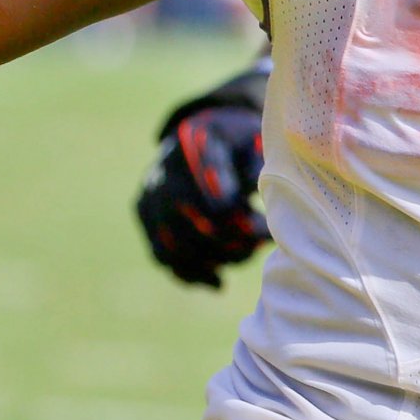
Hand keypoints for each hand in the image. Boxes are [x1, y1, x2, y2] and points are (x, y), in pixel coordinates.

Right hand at [134, 69, 271, 287]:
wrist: (196, 137)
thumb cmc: (236, 142)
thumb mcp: (253, 139)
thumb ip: (260, 163)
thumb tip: (273, 197)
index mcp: (194, 145)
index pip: (211, 186)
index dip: (237, 214)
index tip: (263, 226)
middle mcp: (165, 172)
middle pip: (191, 219)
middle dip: (230, 239)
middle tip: (260, 242)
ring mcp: (150, 197)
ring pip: (175, 242)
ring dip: (215, 258)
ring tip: (247, 255)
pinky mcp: (145, 217)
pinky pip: (162, 254)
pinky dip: (191, 273)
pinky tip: (219, 283)